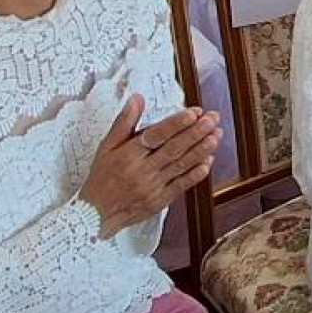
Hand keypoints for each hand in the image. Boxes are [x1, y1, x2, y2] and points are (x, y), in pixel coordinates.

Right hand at [79, 96, 222, 237]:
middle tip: (213, 118)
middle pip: (174, 149)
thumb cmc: (101, 177)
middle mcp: (142, 170)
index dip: (177, 123)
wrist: (94, 214)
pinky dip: (195, 173)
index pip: (156, 135)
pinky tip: (208, 161)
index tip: (194, 112)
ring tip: (216, 135)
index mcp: (128, 154)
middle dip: (197, 132)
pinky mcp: (159, 201)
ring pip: (181, 165)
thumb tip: (137, 98)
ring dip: (202, 150)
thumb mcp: (106, 146)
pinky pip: (181, 185)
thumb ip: (124, 121)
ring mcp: (152, 187)